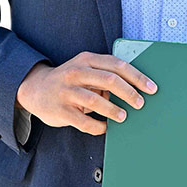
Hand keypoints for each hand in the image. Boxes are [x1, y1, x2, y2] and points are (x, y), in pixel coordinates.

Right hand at [16, 52, 156, 135]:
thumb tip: (136, 90)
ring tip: (124, 117)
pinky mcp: (59, 110)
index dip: (137, 77)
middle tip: (141, 104)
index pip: (117, 65)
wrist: (34, 89)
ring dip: (113, 110)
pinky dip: (97, 126)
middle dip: (129, 93)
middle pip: (109, 80)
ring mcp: (66, 91)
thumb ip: (106, 75)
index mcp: (87, 60)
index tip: (152, 88)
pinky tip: (105, 127)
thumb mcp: (86, 69)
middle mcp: (75, 73)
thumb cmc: (70, 80)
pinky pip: (83, 121)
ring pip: (95, 101)